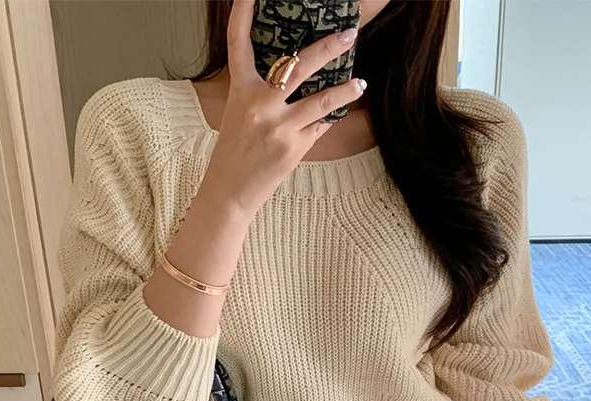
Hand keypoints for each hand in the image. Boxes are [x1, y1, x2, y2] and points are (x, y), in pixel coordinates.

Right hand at [214, 0, 364, 218]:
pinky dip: (327, 120)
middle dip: (329, 48)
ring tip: (361, 83)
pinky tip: (335, 115)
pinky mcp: (294, 148)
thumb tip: (295, 76)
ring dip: (345, 90)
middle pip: (299, 66)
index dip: (242, 15)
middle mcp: (259, 105)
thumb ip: (262, 93)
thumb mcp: (240, 114)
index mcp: (241, 90)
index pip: (239, 44)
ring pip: (321, 100)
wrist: (229, 194)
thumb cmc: (235, 152)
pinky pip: (319, 127)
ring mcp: (279, 127)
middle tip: (350, 34)